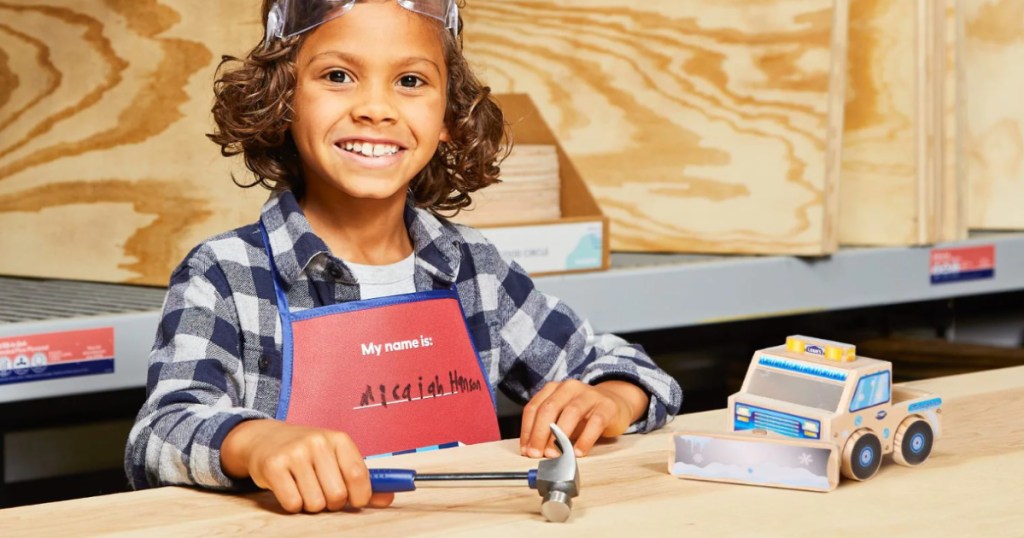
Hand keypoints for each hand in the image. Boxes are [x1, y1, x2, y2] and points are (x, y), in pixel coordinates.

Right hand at [221, 419, 394, 512]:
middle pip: (337, 494)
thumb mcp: (336, 458)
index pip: (359, 476)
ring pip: (315, 503)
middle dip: (332, 502)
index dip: (360, 496)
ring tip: (304, 487)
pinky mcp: (274, 466)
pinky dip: (293, 504)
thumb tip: (388, 498)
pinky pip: (293, 504)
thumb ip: (362, 480)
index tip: (355, 500)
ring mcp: (294, 453)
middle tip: (322, 490)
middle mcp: (318, 442)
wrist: (266, 438)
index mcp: (339, 439)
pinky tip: (289, 487)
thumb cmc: (308, 453)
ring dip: (311, 504)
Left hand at [519, 379, 648, 458]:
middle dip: (540, 434)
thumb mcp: (561, 417)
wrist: (615, 403)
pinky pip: (595, 423)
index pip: (534, 407)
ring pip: (571, 413)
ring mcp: (589, 395)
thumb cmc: (583, 414)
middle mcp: (570, 388)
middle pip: (549, 408)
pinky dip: (585, 439)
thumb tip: (531, 450)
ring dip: (560, 436)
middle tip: (536, 454)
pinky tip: (578, 452)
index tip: (526, 450)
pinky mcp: (607, 407)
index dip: (527, 430)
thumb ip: (547, 429)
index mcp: (554, 388)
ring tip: (554, 455)